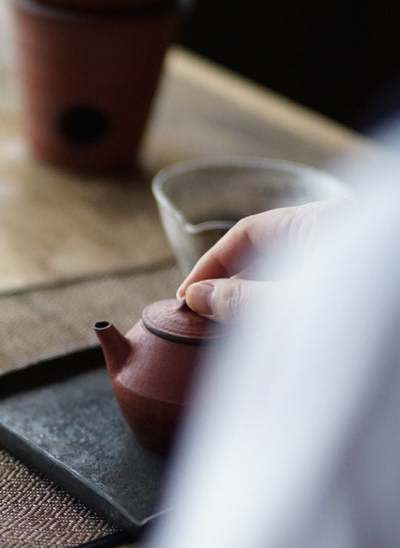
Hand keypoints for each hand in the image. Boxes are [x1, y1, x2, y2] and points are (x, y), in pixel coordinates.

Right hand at [177, 198, 343, 320]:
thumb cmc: (360, 322)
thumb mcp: (291, 308)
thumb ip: (241, 300)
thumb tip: (197, 295)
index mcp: (322, 220)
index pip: (249, 232)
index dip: (211, 263)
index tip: (187, 294)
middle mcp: (335, 231)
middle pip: (266, 251)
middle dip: (231, 283)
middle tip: (203, 313)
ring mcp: (345, 259)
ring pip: (283, 271)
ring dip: (253, 296)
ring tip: (227, 324)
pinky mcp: (350, 285)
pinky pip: (302, 286)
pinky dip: (277, 304)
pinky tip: (260, 327)